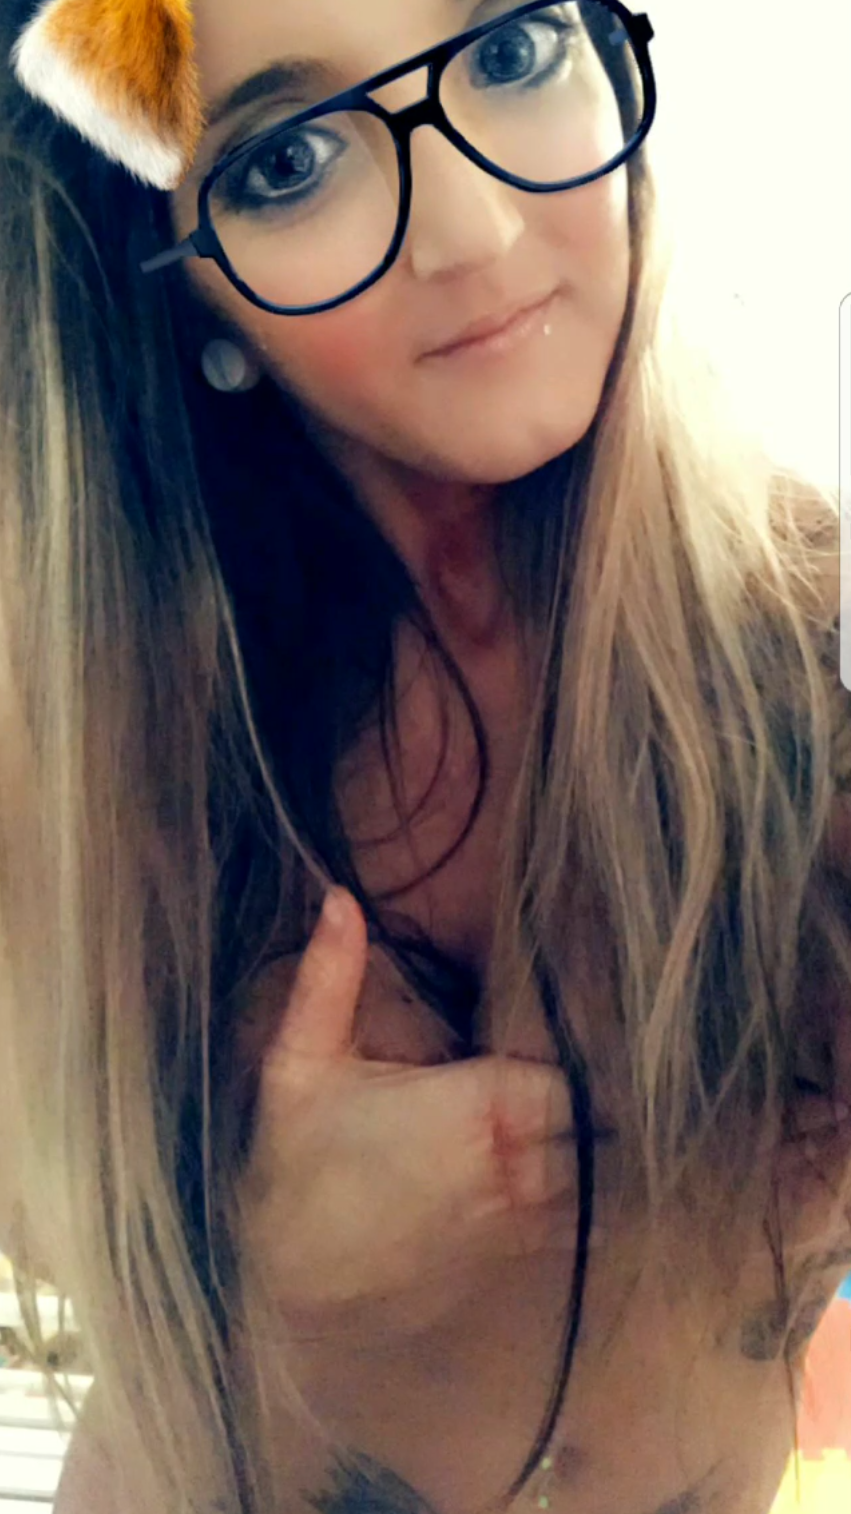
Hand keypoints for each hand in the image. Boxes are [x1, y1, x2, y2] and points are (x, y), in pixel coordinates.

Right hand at [234, 887, 578, 1340]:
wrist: (294, 1286)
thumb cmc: (299, 1167)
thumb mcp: (301, 1063)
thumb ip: (329, 977)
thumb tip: (337, 897)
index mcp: (477, 1105)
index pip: (569, 1067)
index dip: (577, 1043)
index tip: (583, 1012)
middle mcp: (514, 1163)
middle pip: (594, 1115)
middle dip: (594, 1087)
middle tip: (602, 1046)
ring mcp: (521, 1218)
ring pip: (596, 1166)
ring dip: (595, 1137)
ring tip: (598, 1099)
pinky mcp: (515, 1256)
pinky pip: (581, 1218)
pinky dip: (589, 1191)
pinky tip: (580, 1165)